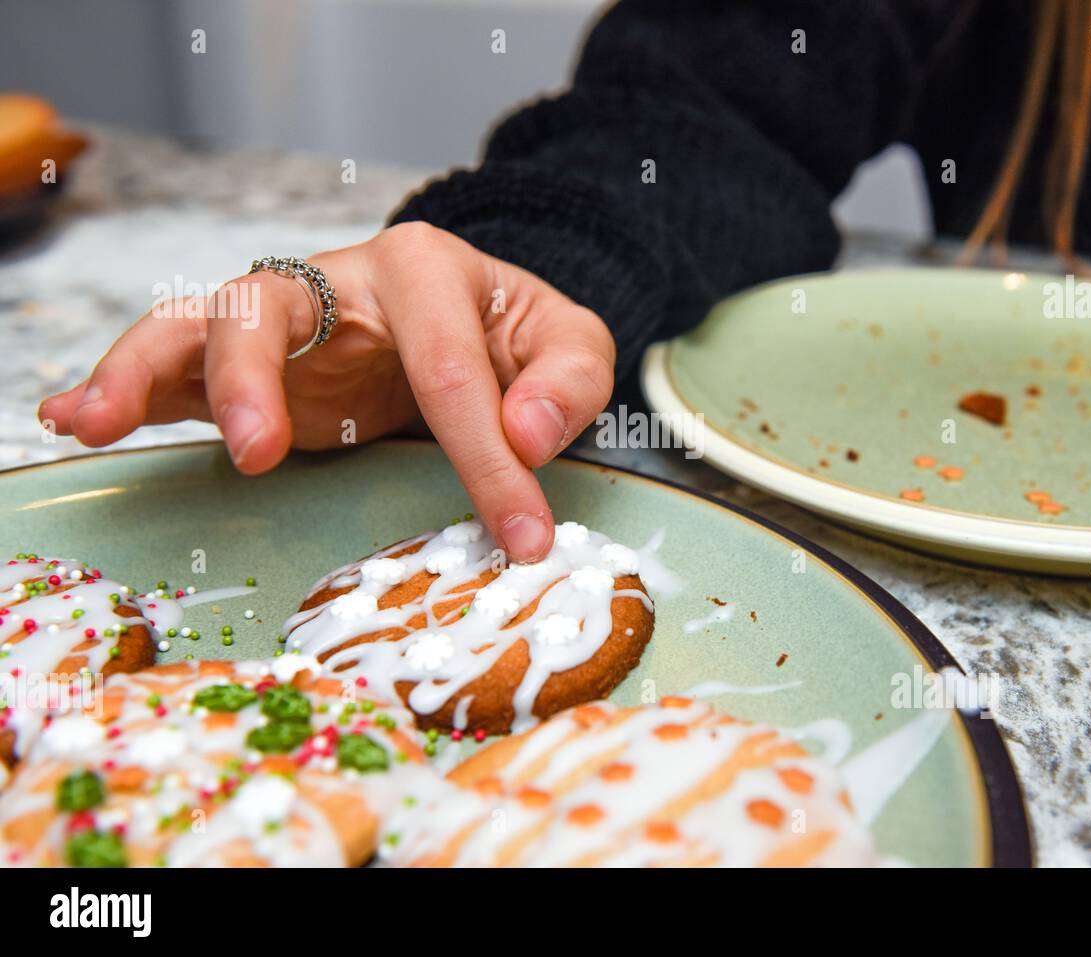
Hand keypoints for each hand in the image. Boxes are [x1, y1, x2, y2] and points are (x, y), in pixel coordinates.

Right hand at [37, 222, 615, 561]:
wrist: (471, 314)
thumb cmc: (514, 335)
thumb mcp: (570, 343)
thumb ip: (567, 380)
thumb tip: (525, 435)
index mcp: (425, 270)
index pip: (447, 369)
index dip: (486, 461)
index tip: (520, 540)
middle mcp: (338, 281)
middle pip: (271, 309)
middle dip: (258, 382)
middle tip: (264, 458)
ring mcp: (285, 320)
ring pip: (198, 323)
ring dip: (150, 372)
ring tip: (101, 420)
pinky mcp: (251, 362)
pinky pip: (173, 364)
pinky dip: (123, 388)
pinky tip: (78, 420)